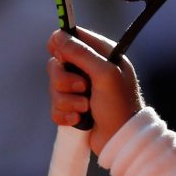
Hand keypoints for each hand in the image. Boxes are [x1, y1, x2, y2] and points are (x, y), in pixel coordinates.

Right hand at [46, 27, 143, 154]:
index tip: (60, 56)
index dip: (61, 44)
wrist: (122, 140)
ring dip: (67, 100)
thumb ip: (81, 53)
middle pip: (56, 63)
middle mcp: (90, 70)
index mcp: (102, 55)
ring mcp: (80, 90)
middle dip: (64, 79)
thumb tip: (58, 35)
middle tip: (83, 87)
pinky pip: (55, 106)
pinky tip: (80, 120)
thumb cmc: (120, 105)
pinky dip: (65, 114)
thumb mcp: (104, 74)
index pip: (72, 37)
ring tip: (86, 108)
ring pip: (53, 87)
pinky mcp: (73, 108)